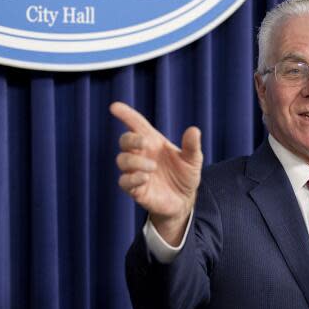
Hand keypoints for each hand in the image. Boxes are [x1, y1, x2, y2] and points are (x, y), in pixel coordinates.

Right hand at [111, 101, 202, 244]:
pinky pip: (124, 181)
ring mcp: (136, 171)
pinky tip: (145, 178)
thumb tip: (194, 130)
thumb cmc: (185, 176)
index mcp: (152, 142)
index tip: (114, 107)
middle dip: (131, 139)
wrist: (184, 201)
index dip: (125, 114)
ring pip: (122, 160)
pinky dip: (132, 178)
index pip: (136, 124)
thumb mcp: (193, 160)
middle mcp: (141, 154)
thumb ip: (191, 146)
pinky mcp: (134, 188)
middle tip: (145, 143)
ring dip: (135, 161)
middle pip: (125, 140)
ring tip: (153, 167)